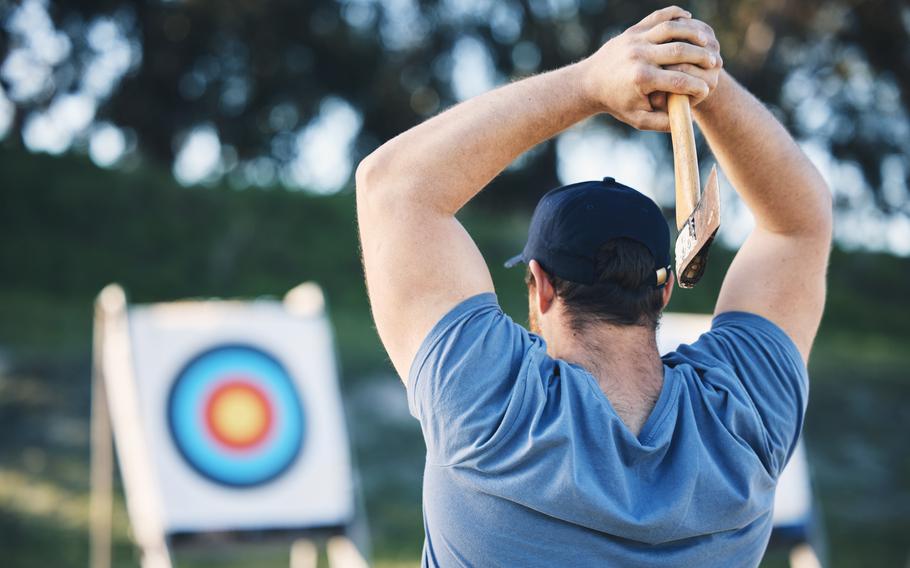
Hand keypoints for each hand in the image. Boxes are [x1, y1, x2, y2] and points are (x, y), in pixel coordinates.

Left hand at [577, 6, 722, 130]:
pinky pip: (658, 17)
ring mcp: (635, 40)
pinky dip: (676, 15)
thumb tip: (685, 123)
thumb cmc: (617, 103)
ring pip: (671, 29)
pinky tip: (689, 20)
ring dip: (693, 33)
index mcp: (642, 79)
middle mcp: (639, 56)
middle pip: (679, 51)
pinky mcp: (633, 30)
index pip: (679, 80)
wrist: (589, 82)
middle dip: (701, 56)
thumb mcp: (637, 119)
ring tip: (707, 41)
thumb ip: (662, 123)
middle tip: (715, 63)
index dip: (697, 86)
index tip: (707, 90)